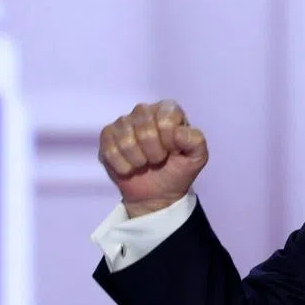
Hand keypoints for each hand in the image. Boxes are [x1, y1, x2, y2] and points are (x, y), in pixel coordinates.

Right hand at [98, 100, 207, 216]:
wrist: (158, 194)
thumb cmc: (179, 170)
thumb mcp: (197, 158)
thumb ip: (196, 141)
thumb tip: (178, 132)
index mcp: (168, 110)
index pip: (166, 120)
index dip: (170, 142)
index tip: (174, 151)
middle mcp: (144, 111)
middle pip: (144, 130)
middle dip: (154, 153)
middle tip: (158, 159)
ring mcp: (124, 122)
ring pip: (126, 141)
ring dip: (138, 161)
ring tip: (145, 163)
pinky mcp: (107, 136)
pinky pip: (110, 150)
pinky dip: (123, 166)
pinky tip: (130, 167)